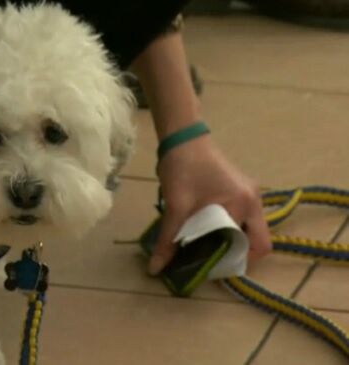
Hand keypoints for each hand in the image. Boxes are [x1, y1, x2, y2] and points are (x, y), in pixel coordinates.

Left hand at [148, 135, 271, 274]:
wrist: (182, 139)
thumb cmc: (182, 169)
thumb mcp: (175, 207)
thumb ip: (168, 241)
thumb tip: (155, 269)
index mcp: (245, 204)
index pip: (256, 246)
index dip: (238, 262)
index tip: (214, 269)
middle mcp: (254, 200)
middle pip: (258, 240)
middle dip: (237, 254)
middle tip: (212, 262)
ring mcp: (250, 194)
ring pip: (250, 229)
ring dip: (233, 242)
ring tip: (208, 249)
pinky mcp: (241, 190)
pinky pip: (243, 217)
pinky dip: (230, 229)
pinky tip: (208, 232)